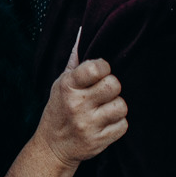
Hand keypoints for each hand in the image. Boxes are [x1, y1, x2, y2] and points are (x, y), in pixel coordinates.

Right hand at [33, 31, 128, 166]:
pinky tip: (106, 123)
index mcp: (68, 86)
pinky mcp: (98, 142)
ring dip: (117, 106)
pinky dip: (118, 124)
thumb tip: (84, 30)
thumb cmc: (60, 108)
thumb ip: (76, 59)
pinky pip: (123, 126)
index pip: (96, 67)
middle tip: (104, 92)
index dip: (104, 67)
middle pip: (114, 85)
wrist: (53, 147)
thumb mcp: (61, 82)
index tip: (101, 72)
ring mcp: (88, 125)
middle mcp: (77, 105)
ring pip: (121, 106)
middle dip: (113, 87)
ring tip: (106, 108)